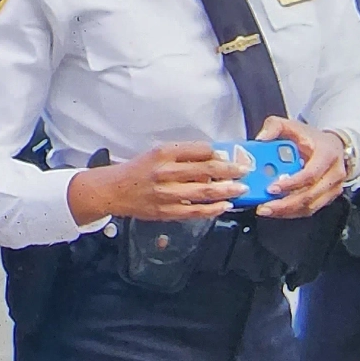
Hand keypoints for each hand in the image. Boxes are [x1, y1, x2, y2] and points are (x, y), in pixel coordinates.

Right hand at [67, 141, 247, 224]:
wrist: (114, 190)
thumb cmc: (137, 170)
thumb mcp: (156, 153)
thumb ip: (182, 155)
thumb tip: (213, 158)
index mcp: (163, 153)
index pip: (199, 149)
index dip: (218, 153)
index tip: (231, 156)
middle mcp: (165, 171)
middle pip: (206, 169)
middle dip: (230, 170)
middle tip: (245, 171)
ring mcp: (166, 193)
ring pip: (204, 191)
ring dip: (227, 190)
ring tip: (241, 189)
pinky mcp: (166, 211)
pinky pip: (195, 211)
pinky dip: (213, 209)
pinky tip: (224, 206)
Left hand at [254, 118, 345, 218]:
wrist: (333, 146)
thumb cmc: (313, 138)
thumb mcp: (293, 125)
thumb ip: (275, 127)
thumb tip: (261, 138)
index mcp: (327, 154)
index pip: (310, 174)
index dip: (291, 183)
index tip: (271, 188)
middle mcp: (334, 173)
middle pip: (310, 195)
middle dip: (285, 203)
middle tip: (264, 206)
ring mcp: (333, 188)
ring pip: (310, 206)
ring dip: (287, 211)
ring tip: (267, 209)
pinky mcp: (328, 198)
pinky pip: (310, 210)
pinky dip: (292, 212)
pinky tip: (277, 210)